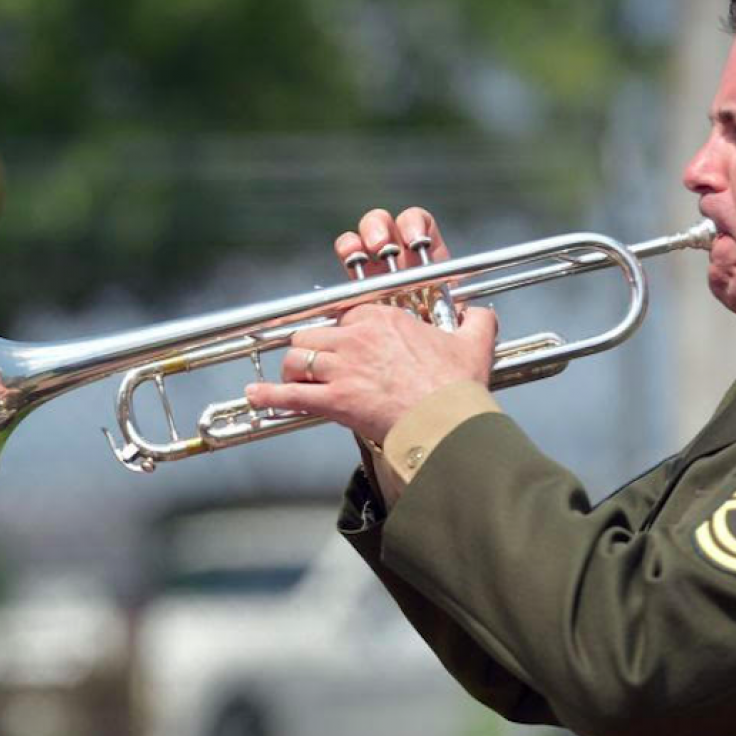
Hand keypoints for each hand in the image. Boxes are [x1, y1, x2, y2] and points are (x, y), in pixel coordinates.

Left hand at [245, 208, 495, 442]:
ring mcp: (342, 369)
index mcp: (384, 319)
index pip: (346, 314)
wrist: (447, 422)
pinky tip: (255, 397)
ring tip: (293, 379)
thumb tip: (480, 312)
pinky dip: (269, 397)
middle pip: (313, 334)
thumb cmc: (458, 386)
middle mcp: (357, 338)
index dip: (343, 330)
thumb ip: (476, 320)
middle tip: (315, 362)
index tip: (346, 342)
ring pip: (297, 359)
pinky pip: (290, 396)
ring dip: (292, 370)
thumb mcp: (474, 343)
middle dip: (310, 348)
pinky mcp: (334, 401)